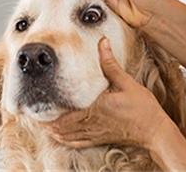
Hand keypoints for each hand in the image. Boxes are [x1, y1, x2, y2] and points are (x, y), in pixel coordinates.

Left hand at [43, 37, 171, 148]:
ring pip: (65, 136)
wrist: (154, 130)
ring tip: (40, 123)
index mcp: (94, 108)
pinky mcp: (99, 139)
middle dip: (44, 121)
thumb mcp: (126, 82)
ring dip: (51, 130)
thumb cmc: (142, 107)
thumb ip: (110, 64)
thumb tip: (102, 42)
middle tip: (31, 112)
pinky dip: (64, 140)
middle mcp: (91, 123)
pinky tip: (58, 136)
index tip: (34, 104)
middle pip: (60, 127)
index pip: (64, 113)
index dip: (47, 111)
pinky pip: (77, 143)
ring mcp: (94, 134)